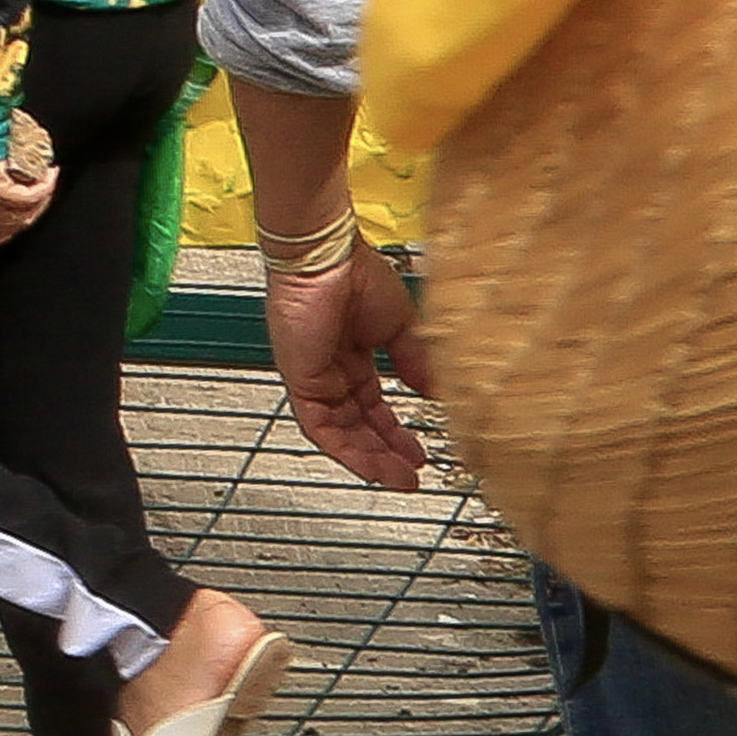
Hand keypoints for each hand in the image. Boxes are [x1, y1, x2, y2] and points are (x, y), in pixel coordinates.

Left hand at [0, 151, 58, 248]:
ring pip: (22, 216)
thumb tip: (0, 188)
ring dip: (40, 200)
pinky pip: (30, 197)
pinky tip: (49, 175)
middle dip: (29, 212)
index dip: (5, 230)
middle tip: (40, 192)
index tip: (19, 215)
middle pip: (7, 228)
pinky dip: (44, 188)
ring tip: (46, 181)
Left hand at [268, 244, 434, 490]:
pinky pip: (319, 428)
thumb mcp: (402, 326)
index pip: (373, 404)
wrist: (329, 256)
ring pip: (340, 432)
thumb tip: (436, 392)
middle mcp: (331, 369)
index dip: (394, 431)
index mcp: (353, 353)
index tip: (417, 452)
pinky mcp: (300, 381)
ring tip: (399, 479)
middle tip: (409, 475)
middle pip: (357, 424)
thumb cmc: (357, 273)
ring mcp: (314, 376)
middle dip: (384, 453)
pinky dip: (346, 451)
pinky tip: (371, 466)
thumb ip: (415, 363)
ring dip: (370, 459)